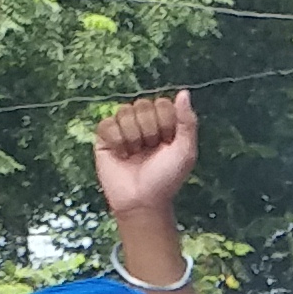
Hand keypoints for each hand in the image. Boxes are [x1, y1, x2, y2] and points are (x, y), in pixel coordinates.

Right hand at [93, 91, 199, 224]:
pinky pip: (107, 124)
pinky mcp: (104, 137)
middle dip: (149, 130)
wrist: (142, 201)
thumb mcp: (185, 151)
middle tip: (150, 150)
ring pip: (124, 112)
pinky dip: (116, 140)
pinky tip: (121, 154)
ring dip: (133, 136)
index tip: (167, 143)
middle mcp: (143, 121)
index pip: (162, 103)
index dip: (165, 123)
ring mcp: (123, 128)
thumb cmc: (166, 178)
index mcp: (163, 122)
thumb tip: (184, 92)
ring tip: (135, 154)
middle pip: (142, 105)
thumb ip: (187, 121)